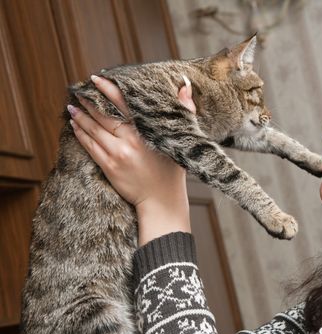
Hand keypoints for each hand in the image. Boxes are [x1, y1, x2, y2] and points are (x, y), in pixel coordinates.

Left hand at [69, 74, 195, 244]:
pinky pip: (90, 146)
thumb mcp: (182, 138)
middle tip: (79, 90)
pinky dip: (80, 134)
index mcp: (147, 131)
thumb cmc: (173, 171)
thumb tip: (184, 86)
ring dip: (81, 116)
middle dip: (90, 102)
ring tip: (73, 105)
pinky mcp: (109, 167)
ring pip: (93, 130)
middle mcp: (130, 141)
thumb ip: (184, 110)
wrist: (162, 201)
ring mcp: (117, 154)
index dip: (109, 90)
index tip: (97, 79)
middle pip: (104, 116)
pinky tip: (75, 125)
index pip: (124, 104)